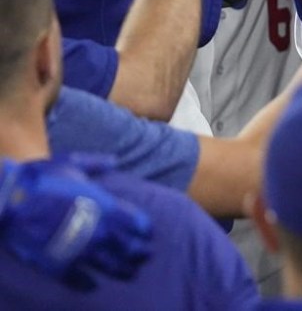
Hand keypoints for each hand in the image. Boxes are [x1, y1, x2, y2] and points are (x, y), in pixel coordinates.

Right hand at [0, 157, 151, 289]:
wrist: (9, 200)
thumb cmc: (40, 178)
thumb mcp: (72, 162)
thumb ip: (96, 163)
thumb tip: (114, 159)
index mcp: (107, 206)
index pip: (139, 224)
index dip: (144, 230)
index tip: (146, 234)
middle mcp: (100, 231)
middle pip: (131, 249)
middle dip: (140, 253)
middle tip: (144, 256)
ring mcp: (81, 251)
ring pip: (112, 267)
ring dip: (124, 271)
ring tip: (130, 273)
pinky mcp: (59, 266)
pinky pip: (81, 281)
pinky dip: (89, 284)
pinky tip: (93, 284)